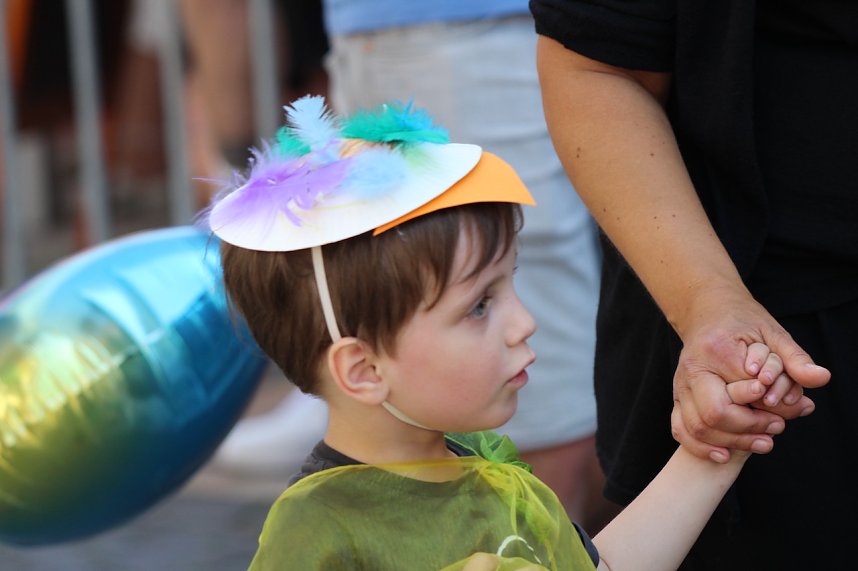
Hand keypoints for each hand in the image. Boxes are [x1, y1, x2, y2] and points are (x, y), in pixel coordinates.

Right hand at [671, 294, 829, 462]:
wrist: (707, 312)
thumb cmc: (742, 323)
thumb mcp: (773, 334)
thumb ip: (795, 359)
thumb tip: (821, 377)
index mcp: (716, 350)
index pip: (742, 392)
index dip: (768, 408)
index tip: (788, 410)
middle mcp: (692, 369)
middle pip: (715, 414)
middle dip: (749, 429)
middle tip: (777, 427)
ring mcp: (680, 385)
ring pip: (698, 427)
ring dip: (731, 442)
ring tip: (762, 442)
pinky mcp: (677, 397)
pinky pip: (681, 429)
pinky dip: (700, 447)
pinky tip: (724, 454)